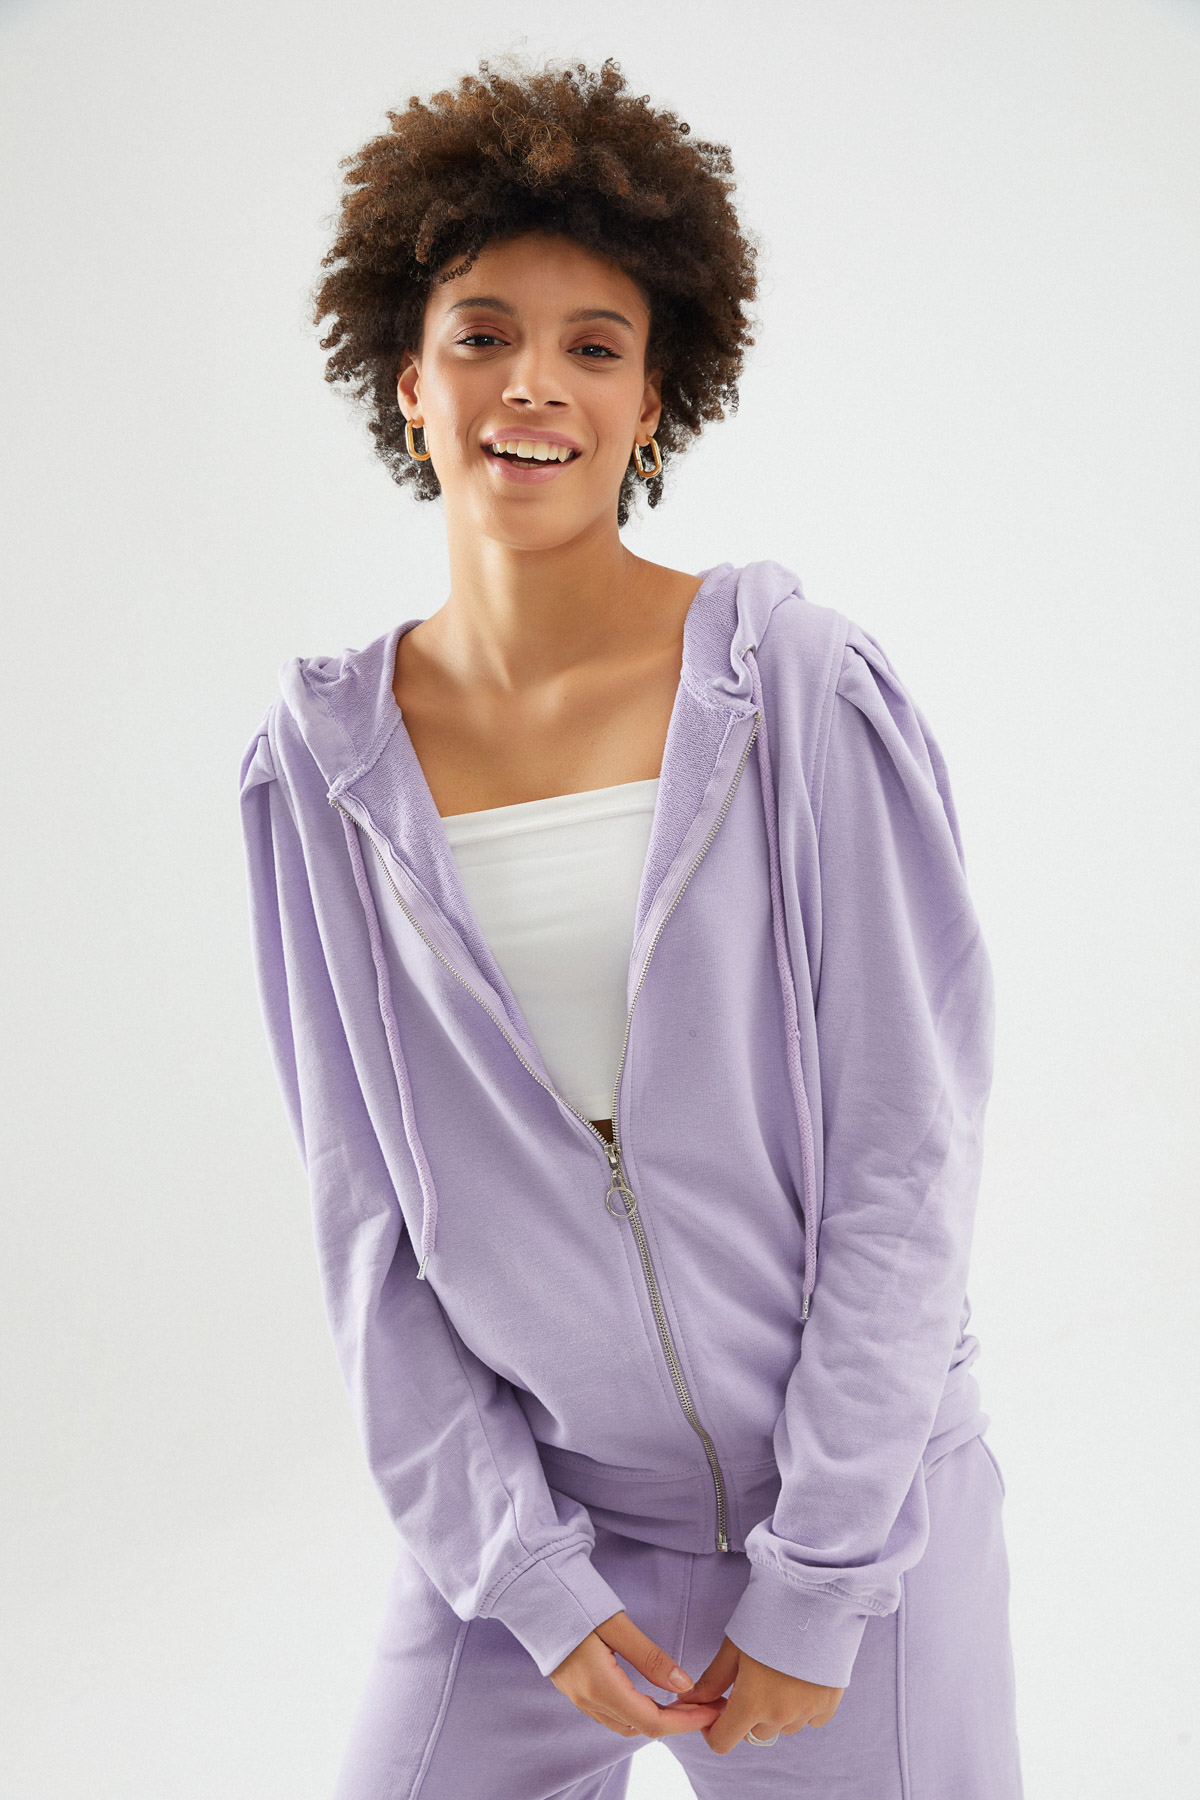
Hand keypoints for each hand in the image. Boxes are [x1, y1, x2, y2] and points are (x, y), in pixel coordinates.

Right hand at [550, 1610, 725, 1739]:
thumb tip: (684, 1685)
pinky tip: (649, 1694)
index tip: (711, 1712)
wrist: (530, 1590)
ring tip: (682, 1702)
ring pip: (624, 1723)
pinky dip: (635, 1711)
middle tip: (704, 1705)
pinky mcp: (572, 1686)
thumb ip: (650, 1658)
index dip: (685, 1722)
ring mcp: (576, 1695)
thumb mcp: (617, 1625)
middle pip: (639, 1728)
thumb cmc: (573, 1601)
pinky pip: (610, 1712)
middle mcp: (587, 1699)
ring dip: (655, 1718)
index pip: (652, 1722)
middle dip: (675, 1722)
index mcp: (600, 1686)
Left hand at [677, 1634, 844, 1753]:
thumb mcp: (733, 1647)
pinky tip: (799, 1678)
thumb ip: (712, 1681)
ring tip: (777, 1675)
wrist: (814, 1598)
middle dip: (745, 1715)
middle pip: (753, 1734)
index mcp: (752, 1703)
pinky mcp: (829, 1705)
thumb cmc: (768, 1618)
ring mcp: (807, 1712)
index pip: (722, 1742)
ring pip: (782, 1728)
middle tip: (748, 1681)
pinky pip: (809, 1719)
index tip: (716, 1707)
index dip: (712, 1728)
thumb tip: (689, 1701)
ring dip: (774, 1713)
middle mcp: (780, 1716)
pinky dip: (802, 1707)